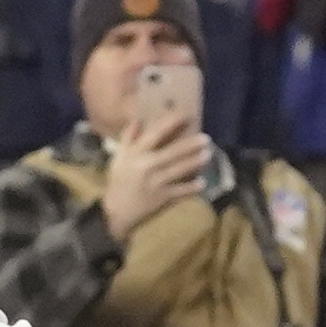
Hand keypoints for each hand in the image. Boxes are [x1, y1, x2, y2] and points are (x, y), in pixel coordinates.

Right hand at [99, 108, 209, 241]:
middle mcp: (148, 165)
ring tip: (208, 155)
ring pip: (180, 170)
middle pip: (173, 152)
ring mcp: (156, 183)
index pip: (157, 132)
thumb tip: (139, 118)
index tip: (187, 115)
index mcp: (136, 153)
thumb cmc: (119, 181)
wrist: (117, 211)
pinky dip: (192, 188)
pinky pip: (181, 191)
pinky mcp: (162, 198)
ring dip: (196, 162)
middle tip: (206, 138)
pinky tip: (202, 183)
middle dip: (191, 144)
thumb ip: (128, 137)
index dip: (173, 122)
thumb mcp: (119, 157)